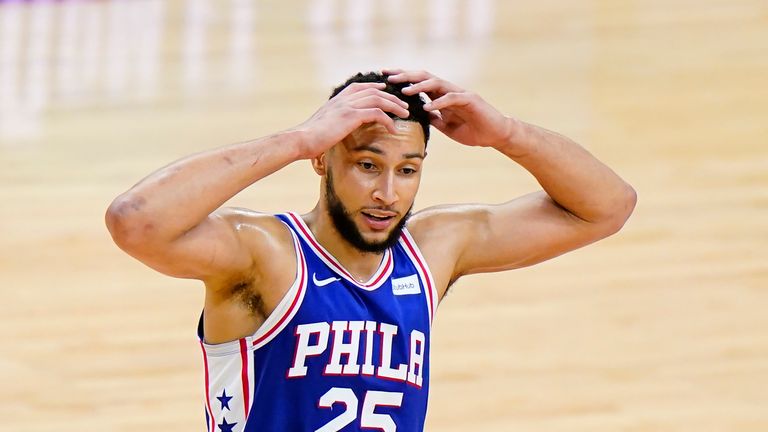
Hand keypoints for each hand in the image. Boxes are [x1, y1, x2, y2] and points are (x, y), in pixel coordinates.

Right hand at [294, 82, 409, 158]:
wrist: (301, 139)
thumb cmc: (309, 138)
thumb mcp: (322, 125)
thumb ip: (332, 122)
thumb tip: (335, 128)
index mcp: (337, 100)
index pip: (359, 87)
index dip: (374, 86)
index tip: (385, 90)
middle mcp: (343, 99)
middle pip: (373, 91)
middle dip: (391, 97)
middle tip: (403, 104)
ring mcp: (347, 106)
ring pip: (378, 100)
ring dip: (395, 106)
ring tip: (405, 114)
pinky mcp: (351, 116)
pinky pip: (377, 114)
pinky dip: (388, 120)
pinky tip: (394, 129)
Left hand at [385, 69, 514, 147]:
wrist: (496, 134)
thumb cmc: (473, 130)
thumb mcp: (446, 127)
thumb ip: (433, 119)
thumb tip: (416, 117)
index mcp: (441, 96)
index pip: (418, 83)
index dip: (402, 79)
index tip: (384, 78)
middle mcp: (449, 90)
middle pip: (424, 77)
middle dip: (405, 76)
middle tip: (388, 77)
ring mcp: (459, 93)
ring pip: (436, 83)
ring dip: (419, 86)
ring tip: (404, 90)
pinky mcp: (470, 100)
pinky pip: (451, 98)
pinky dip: (438, 102)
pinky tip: (426, 107)